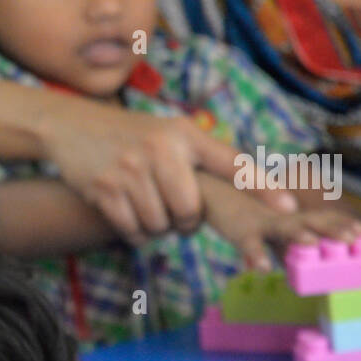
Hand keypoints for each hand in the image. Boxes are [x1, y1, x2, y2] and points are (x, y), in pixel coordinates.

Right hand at [34, 108, 298, 246]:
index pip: (231, 163)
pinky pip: (134, 231)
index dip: (260, 186)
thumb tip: (244, 194)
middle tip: (173, 210)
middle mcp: (160, 150)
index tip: (288, 205)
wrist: (72, 127)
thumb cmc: (131, 136)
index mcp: (185, 135)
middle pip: (190, 211)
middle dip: (184, 221)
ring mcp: (130, 170)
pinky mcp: (104, 190)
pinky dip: (135, 232)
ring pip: (160, 226)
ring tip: (146, 205)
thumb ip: (204, 157)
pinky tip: (128, 214)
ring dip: (156, 228)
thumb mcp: (170, 132)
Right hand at [200, 173, 360, 271]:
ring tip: (312, 243)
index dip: (342, 223)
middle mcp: (281, 216)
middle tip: (354, 238)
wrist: (208, 190)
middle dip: (332, 228)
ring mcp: (259, 221)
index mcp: (291, 217)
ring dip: (298, 234)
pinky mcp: (238, 230)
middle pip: (310, 219)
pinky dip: (255, 255)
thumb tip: (309, 259)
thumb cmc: (242, 213)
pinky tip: (263, 268)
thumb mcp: (272, 228)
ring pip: (282, 227)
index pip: (321, 218)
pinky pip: (248, 244)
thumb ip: (288, 242)